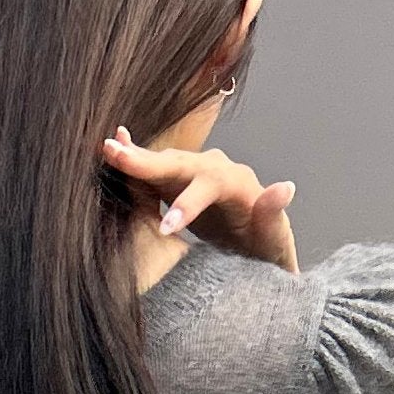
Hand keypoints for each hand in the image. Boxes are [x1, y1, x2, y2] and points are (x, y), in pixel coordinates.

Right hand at [101, 127, 298, 272]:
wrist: (254, 249)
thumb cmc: (266, 248)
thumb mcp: (275, 240)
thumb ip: (275, 215)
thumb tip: (285, 188)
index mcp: (237, 183)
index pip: (210, 186)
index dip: (187, 204)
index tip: (166, 228)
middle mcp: (214, 170)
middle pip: (180, 164)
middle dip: (149, 162)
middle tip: (117, 156)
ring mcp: (194, 174)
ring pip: (164, 163)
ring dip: (135, 157)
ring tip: (107, 149)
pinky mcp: (177, 183)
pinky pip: (154, 170)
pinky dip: (134, 158)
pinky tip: (114, 145)